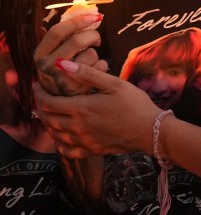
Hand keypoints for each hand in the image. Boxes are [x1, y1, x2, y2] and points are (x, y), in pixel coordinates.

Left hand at [33, 60, 160, 158]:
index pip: (48, 102)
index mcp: (81, 108)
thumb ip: (87, 74)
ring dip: (48, 123)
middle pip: (48, 119)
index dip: (39, 93)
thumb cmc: (134, 104)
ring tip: (51, 112)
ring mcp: (83, 141)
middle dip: (41, 106)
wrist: (150, 131)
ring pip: (55, 134)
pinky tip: (62, 136)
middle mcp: (77, 127)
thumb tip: (61, 64)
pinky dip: (60, 143)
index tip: (37, 84)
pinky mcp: (91, 150)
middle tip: (42, 96)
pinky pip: (67, 150)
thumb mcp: (114, 84)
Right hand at [34, 14, 107, 95]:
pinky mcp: (76, 88)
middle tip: (96, 39)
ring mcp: (61, 78)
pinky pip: (99, 66)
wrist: (60, 100)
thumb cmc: (61, 70)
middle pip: (77, 40)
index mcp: (40, 54)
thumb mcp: (54, 54)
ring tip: (90, 60)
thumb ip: (64, 37)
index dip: (77, 21)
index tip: (93, 16)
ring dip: (95, 53)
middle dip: (92, 35)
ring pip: (90, 54)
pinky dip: (102, 64)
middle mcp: (47, 66)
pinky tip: (95, 70)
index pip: (57, 31)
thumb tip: (86, 12)